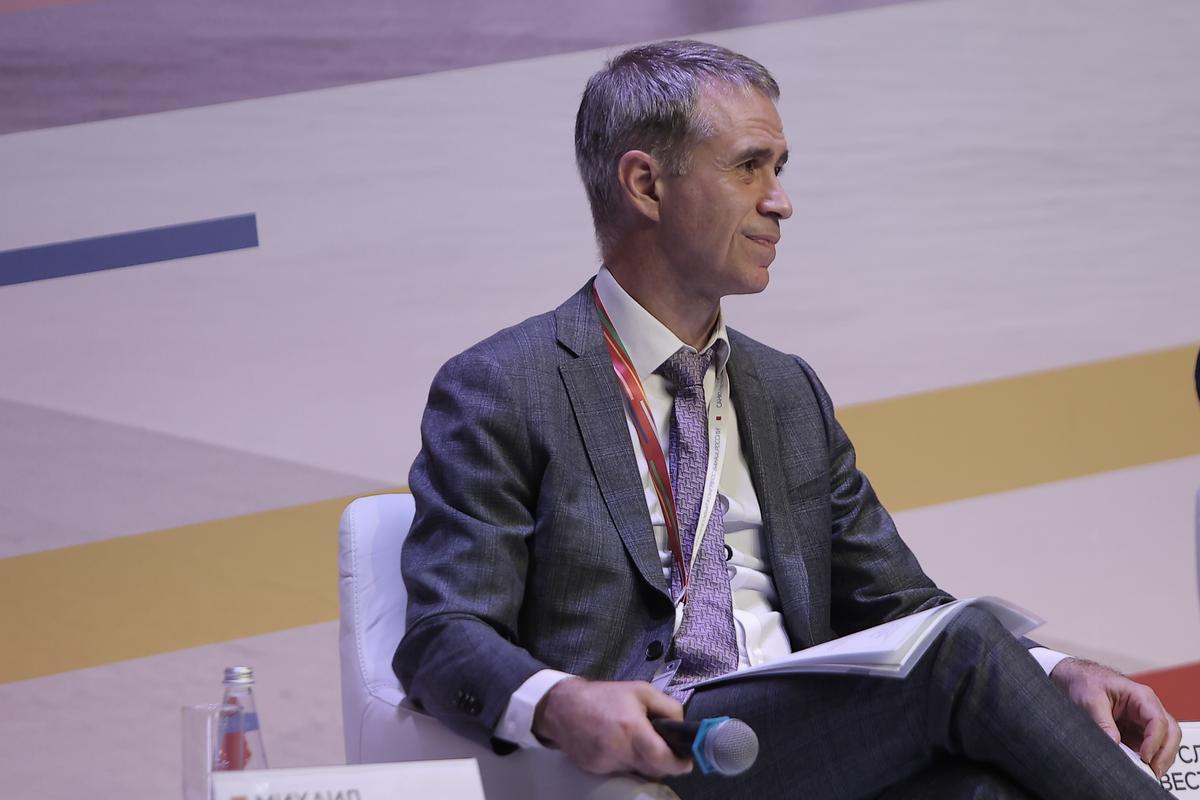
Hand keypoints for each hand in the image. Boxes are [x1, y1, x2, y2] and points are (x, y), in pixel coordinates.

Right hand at [532, 678, 692, 778]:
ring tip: (633, 739)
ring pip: (637, 771)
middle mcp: (619, 750)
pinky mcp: (595, 769)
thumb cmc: (603, 696)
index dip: (678, 764)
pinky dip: (624, 760)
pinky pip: (620, 770)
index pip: (662, 759)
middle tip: (660, 745)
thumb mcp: (641, 690)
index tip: (686, 761)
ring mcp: (606, 763)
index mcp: (632, 728)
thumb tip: (681, 726)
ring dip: (641, 759)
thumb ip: (668, 707)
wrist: (563, 707)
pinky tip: (617, 743)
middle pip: (652, 769)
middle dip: (661, 760)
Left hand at [1051, 657, 1180, 777]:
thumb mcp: (1090, 700)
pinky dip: (1148, 759)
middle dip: (1165, 753)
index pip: (1158, 720)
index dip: (1155, 741)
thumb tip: (1114, 743)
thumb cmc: (1086, 683)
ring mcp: (1143, 721)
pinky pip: (1149, 747)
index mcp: (1140, 696)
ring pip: (1164, 742)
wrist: (1077, 680)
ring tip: (1148, 774)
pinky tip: (1138, 768)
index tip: (1144, 757)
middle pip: (1170, 732)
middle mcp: (1147, 709)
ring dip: (1159, 758)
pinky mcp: (1136, 732)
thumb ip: (1102, 722)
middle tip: (1153, 771)